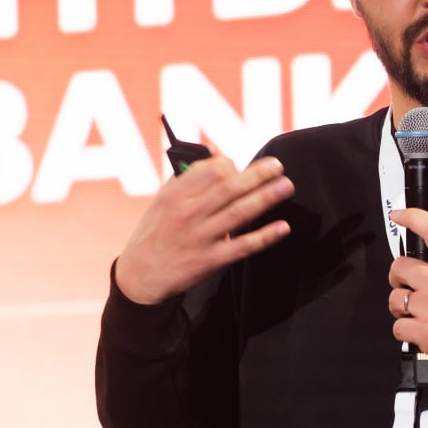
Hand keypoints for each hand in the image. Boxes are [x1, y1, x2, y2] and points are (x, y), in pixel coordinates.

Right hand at [115, 155, 293, 304]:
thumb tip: (216, 151)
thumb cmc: (157, 231)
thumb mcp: (163, 200)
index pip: (210, 171)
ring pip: (238, 213)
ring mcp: (200, 238)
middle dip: (257, 175)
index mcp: (176, 196)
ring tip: (286, 186)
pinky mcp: (210, 261)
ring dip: (266, 198)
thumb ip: (187, 175)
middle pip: (228, 188)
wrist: (140, 276)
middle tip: (278, 165)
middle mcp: (188, 215)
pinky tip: (282, 227)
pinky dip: (264, 237)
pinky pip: (242, 247)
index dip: (230, 165)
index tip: (241, 166)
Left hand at [387, 208, 427, 380]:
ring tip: (418, 314)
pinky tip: (421, 331)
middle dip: (398, 278)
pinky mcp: (425, 332)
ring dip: (401, 308)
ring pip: (394, 299)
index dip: (411, 217)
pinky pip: (398, 327)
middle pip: (399, 267)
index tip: (399, 215)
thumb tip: (427, 262)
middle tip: (408, 288)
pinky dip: (405, 332)